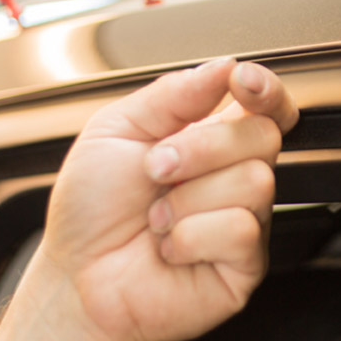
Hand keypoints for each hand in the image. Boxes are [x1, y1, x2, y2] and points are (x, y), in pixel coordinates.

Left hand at [44, 58, 296, 340]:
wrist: (74, 275)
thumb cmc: (93, 206)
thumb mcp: (117, 128)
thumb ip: (173, 93)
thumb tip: (222, 65)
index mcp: (211, 136)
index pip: (266, 104)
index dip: (266, 88)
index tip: (240, 80)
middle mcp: (233, 173)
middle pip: (263, 134)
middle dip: (202, 147)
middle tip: (156, 168)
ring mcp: (244, 218)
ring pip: (255, 181)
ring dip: (188, 198)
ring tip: (157, 217)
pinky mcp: (244, 264)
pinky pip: (241, 230)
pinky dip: (190, 236)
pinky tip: (170, 247)